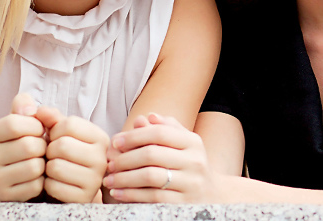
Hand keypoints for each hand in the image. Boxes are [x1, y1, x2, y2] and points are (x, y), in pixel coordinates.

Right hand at [0, 93, 46, 201]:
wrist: (22, 175)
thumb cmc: (29, 140)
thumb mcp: (29, 120)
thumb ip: (31, 108)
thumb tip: (34, 110)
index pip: (14, 123)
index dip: (36, 125)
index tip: (40, 129)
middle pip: (28, 146)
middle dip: (43, 145)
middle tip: (42, 148)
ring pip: (34, 167)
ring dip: (44, 163)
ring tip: (40, 161)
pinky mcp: (6, 196)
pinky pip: (35, 186)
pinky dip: (42, 180)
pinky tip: (37, 177)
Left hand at [36, 107, 109, 202]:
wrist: (71, 185)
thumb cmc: (65, 154)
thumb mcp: (61, 132)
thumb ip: (51, 118)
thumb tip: (40, 111)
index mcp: (100, 137)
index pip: (68, 124)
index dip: (54, 130)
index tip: (56, 138)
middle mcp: (102, 158)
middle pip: (62, 145)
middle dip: (50, 150)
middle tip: (53, 155)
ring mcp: (95, 180)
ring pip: (56, 167)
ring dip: (48, 168)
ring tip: (54, 168)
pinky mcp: (83, 197)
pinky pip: (54, 187)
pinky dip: (48, 184)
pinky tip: (55, 182)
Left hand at [103, 113, 221, 202]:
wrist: (212, 196)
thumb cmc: (189, 164)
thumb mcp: (183, 144)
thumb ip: (164, 128)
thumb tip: (144, 118)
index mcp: (192, 142)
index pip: (159, 133)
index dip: (134, 136)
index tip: (116, 142)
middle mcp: (194, 161)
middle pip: (152, 154)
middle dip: (125, 158)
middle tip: (109, 163)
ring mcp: (190, 183)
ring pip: (150, 177)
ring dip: (124, 178)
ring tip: (110, 179)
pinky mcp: (183, 203)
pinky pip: (152, 197)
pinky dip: (132, 195)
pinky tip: (119, 193)